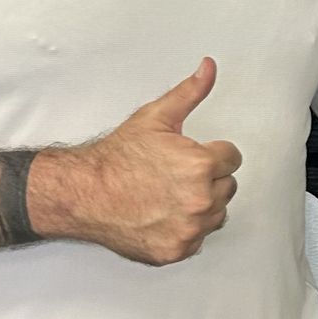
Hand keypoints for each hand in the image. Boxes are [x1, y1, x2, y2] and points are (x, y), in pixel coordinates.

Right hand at [30, 59, 241, 264]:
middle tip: (176, 175)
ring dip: (201, 206)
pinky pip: (197, 239)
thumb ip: (190, 93)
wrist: (85, 192)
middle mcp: (199, 200)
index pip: (233, 159)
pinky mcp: (176, 250)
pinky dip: (185, 230)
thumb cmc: (116, 159)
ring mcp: (188, 229)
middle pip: (227, 187)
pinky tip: (163, 215)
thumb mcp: (156, 117)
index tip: (193, 157)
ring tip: (169, 195)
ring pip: (216, 215)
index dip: (212, 154)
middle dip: (208, 179)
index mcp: (201, 166)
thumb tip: (209, 68)